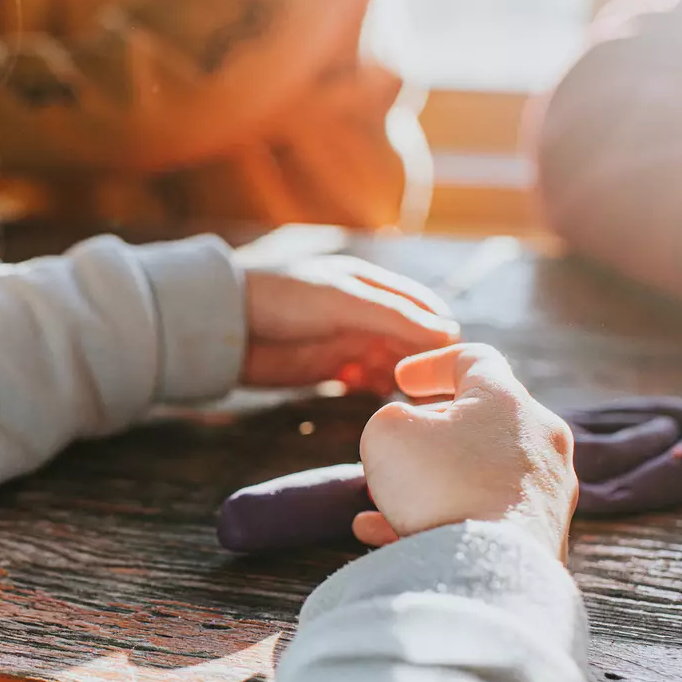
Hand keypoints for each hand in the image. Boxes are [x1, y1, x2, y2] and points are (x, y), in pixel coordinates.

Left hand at [237, 255, 459, 390]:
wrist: (227, 327)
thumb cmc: (283, 300)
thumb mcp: (344, 302)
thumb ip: (394, 317)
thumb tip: (449, 332)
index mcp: (369, 283)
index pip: (421, 306)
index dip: (440, 330)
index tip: (454, 359)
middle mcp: (362, 312)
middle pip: (410, 338)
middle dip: (423, 360)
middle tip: (436, 389)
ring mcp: (345, 341)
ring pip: (391, 362)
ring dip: (402, 377)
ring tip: (410, 397)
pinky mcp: (328, 369)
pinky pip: (365, 380)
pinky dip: (376, 388)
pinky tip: (381, 398)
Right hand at [353, 343, 577, 559]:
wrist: (490, 567)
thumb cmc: (439, 483)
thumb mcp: (389, 430)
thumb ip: (393, 419)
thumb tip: (411, 438)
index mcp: (507, 399)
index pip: (474, 359)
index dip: (432, 364)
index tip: (402, 381)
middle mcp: (540, 440)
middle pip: (481, 421)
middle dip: (432, 433)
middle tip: (398, 446)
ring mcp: (547, 491)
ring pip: (479, 473)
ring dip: (432, 480)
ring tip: (385, 497)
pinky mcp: (542, 536)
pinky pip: (484, 516)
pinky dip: (442, 518)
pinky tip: (388, 534)